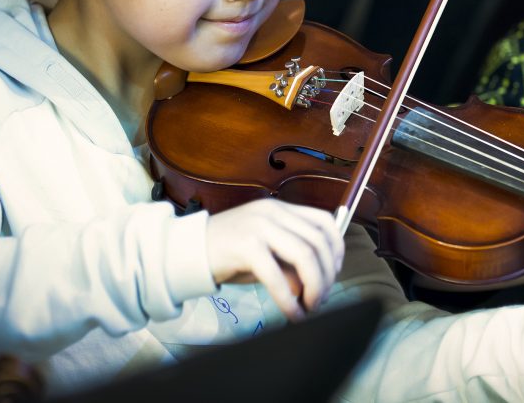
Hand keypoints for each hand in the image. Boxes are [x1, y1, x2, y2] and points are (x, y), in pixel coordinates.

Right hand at [205, 199, 343, 320]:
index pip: (324, 222)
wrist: (186, 251)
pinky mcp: (245, 246)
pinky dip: (289, 300)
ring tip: (309, 307)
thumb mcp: (265, 254)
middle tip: (320, 299)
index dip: (337, 250)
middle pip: (318, 242)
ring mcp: (259, 226)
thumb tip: (312, 286)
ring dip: (314, 287)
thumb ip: (290, 264)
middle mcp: (273, 212)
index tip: (333, 274)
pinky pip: (277, 276)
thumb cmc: (228, 254)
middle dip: (326, 276)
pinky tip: (292, 314)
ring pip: (305, 255)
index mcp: (280, 209)